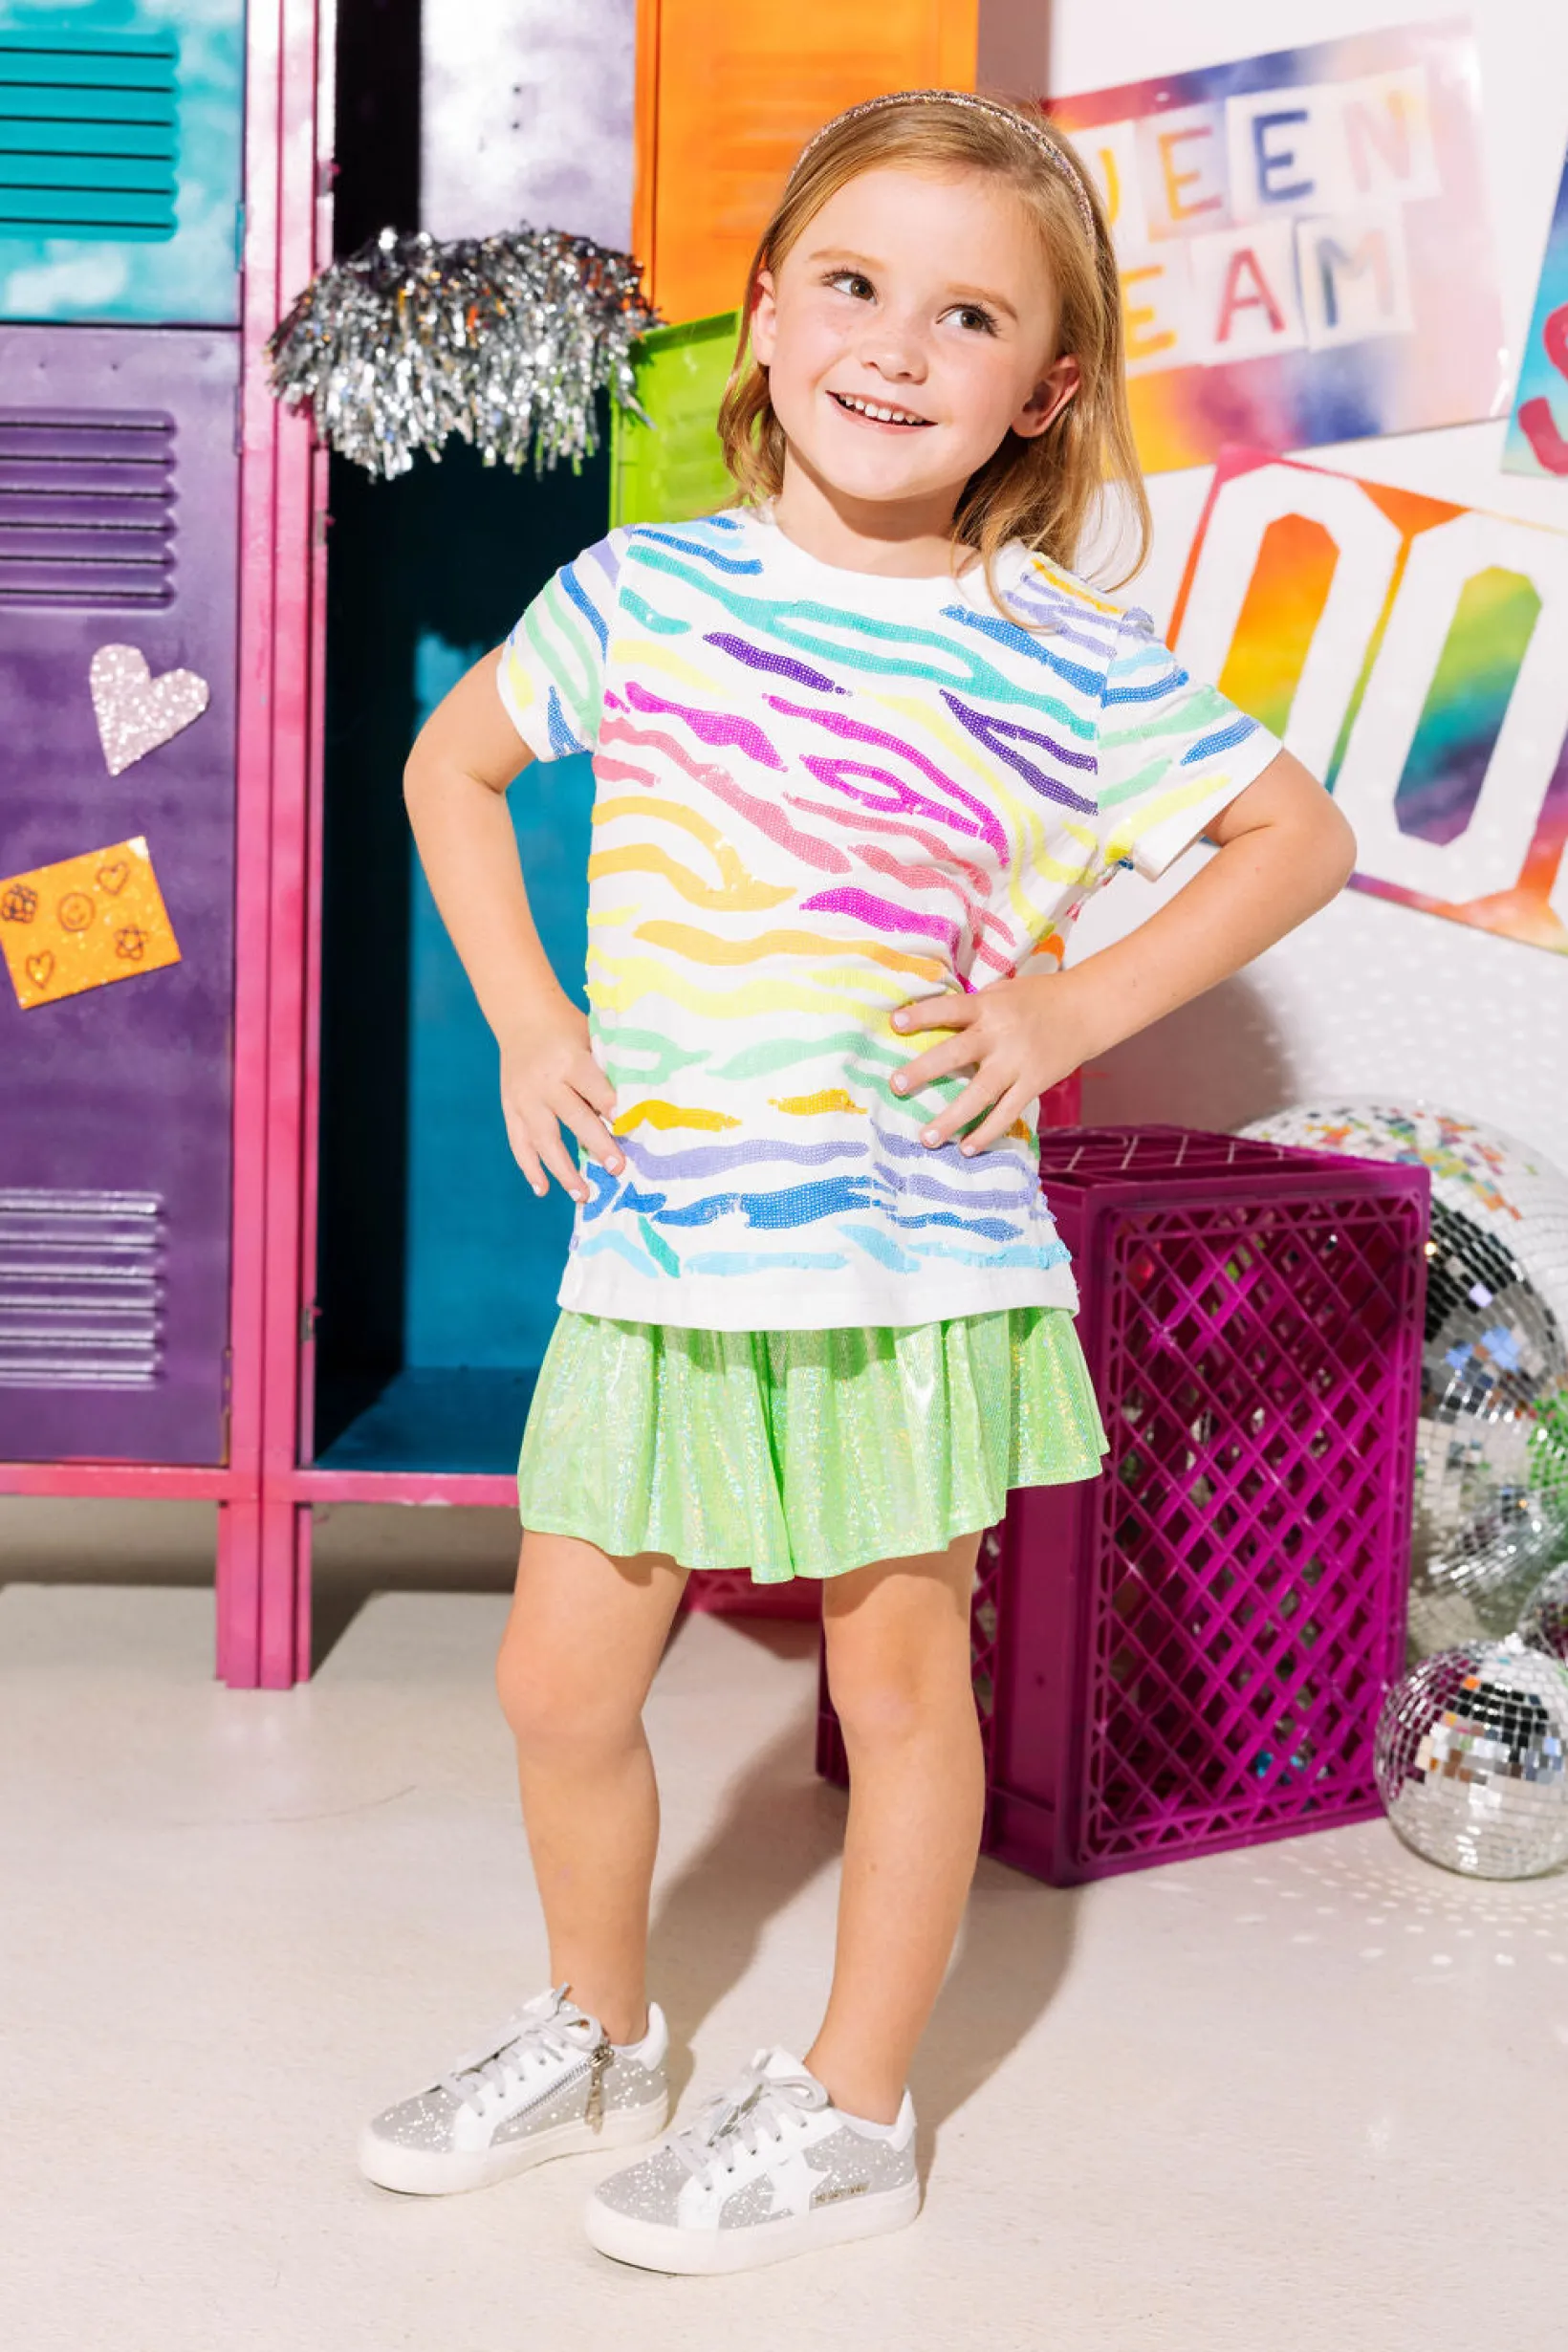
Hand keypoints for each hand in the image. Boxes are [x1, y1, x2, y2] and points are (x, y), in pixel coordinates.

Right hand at [498, 996, 622, 1201]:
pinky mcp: (510, 1108)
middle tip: (617, 1169)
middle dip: (596, 1144)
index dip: (610, 1107)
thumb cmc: (567, 1028)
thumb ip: (606, 1071)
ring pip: (543, 1139)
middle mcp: (544, 1081)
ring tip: (582, 1195)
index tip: (628, 1127)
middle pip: (572, 1117)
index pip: (593, 1087)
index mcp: (569, 1059)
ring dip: (562, 1170)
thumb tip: (636, 1110)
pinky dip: (529, 1167)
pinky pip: (519, 1142)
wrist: (521, 1015)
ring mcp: (524, 1098)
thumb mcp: (590, 1038)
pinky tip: (543, 1190)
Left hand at [889, 968, 1103, 1152]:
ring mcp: (1017, 1063)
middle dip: (924, 1070)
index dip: (923, 1014)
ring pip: (979, 1095)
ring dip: (951, 1119)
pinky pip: (1006, 1114)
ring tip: (926, 1138)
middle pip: (956, 1054)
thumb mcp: (1002, 992)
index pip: (950, 1008)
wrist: (1086, 1011)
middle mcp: (1000, 1035)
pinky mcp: (1033, 1084)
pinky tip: (966, 1148)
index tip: (895, 1021)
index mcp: (988, 1007)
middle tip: (896, 1085)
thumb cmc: (1038, 998)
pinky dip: (987, 1133)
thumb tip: (932, 1020)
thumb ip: (973, 1008)